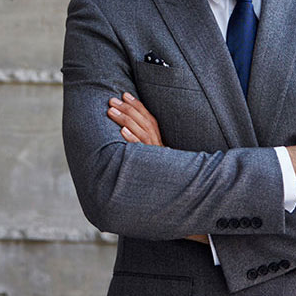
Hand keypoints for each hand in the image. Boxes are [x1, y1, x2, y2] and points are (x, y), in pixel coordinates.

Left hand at [108, 94, 207, 245]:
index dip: (138, 106)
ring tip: (111, 111)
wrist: (184, 200)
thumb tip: (125, 134)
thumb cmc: (166, 180)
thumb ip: (146, 147)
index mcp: (161, 143)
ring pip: (142, 133)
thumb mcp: (158, 161)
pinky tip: (122, 133)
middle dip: (127, 109)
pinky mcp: (155, 166)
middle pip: (144, 123)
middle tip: (111, 100)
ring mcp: (158, 156)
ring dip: (126, 120)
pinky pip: (143, 152)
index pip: (150, 119)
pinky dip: (133, 141)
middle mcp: (160, 147)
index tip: (125, 95)